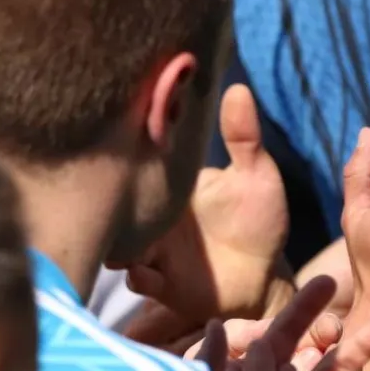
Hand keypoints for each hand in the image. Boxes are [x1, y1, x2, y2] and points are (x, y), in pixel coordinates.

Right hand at [121, 85, 291, 325]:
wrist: (264, 276)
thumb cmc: (258, 219)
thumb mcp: (255, 175)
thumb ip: (243, 138)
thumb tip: (237, 88)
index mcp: (167, 183)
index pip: (134, 162)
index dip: (123, 152)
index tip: (115, 139)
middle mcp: (151, 216)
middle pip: (113, 204)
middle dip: (105, 200)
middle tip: (107, 193)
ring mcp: (151, 250)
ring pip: (116, 243)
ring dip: (116, 242)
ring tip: (123, 237)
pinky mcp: (161, 283)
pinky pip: (138, 280)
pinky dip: (138, 276)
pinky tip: (144, 271)